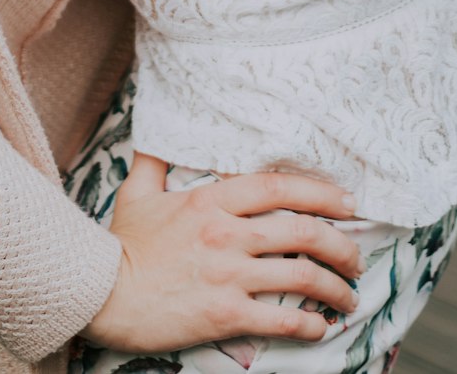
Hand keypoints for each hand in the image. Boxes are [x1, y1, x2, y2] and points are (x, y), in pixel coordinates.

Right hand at [82, 150, 364, 352]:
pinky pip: (281, 319)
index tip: (349, 203)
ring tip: (348, 296)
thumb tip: (158, 128)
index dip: (322, 192)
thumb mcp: (138, 192)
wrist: (100, 294)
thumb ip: (155, 158)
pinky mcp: (224, 315)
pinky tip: (320, 328)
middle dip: (342, 245)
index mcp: (212, 200)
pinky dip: (309, 325)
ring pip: (301, 276)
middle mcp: (227, 233)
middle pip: (304, 231)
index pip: (280, 187)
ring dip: (335, 288)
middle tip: (356, 257)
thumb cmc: (121, 245)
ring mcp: (228, 275)